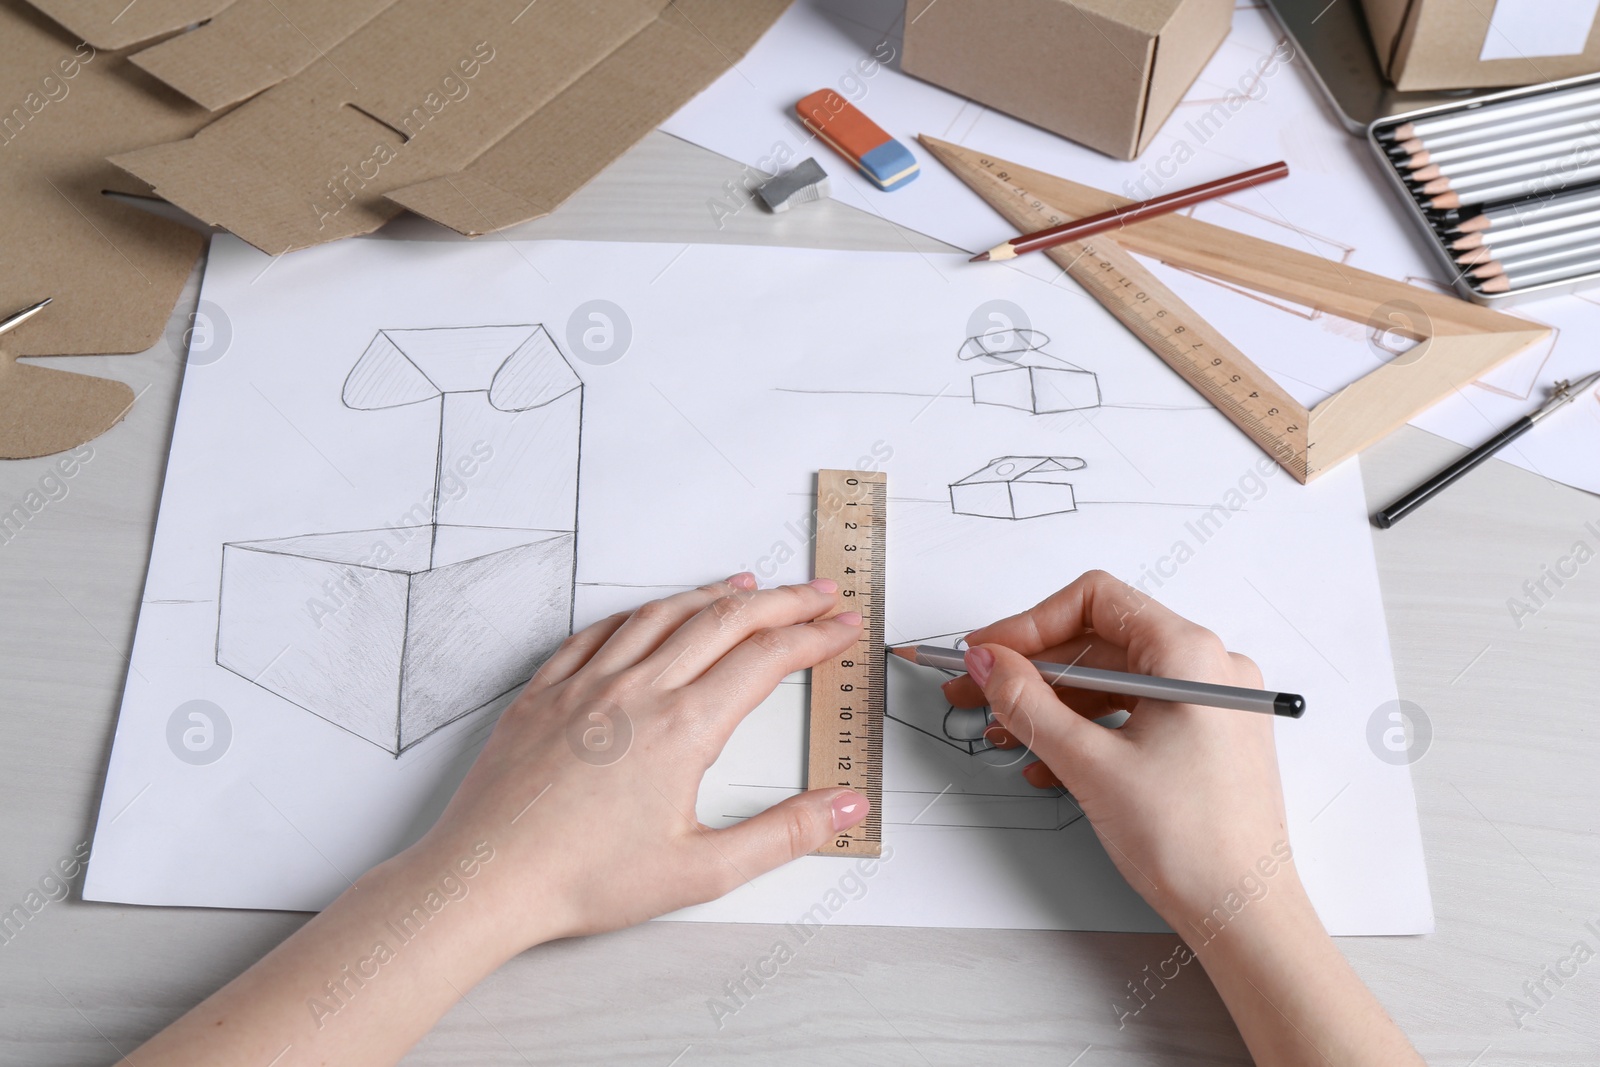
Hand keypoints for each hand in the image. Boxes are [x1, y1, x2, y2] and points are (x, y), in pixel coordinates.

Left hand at [414, 573, 869, 951]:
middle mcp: (637, 691)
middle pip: (725, 620)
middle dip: (782, 601)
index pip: (766, 659)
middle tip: (818, 593)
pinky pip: (600, 630)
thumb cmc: (582, 880)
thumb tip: (845, 809)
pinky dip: (641, 612)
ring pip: (663, 614)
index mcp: (682, 728)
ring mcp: (586, 684)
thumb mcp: (703, 872)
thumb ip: (784, 834)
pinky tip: (653, 614)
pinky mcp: (544, 692)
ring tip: (749, 587)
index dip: (814, 636)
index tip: (843, 627)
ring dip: (714, 594)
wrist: (486, 879)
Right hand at [943, 570, 1294, 931]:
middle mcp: (1208, 668)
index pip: (1095, 601)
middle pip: (1099, 642)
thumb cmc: (1194, 844)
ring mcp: (1209, 705)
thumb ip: (1028, 703)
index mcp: (1191, 655)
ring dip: (1052, 705)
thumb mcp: (1090, 764)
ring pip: (1112, 682)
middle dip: (1031, 670)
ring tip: (1005, 732)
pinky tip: (1048, 761)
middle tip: (976, 689)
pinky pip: (1133, 714)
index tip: (987, 651)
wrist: (1243, 916)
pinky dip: (1086, 731)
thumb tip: (989, 661)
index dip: (1029, 623)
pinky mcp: (1203, 738)